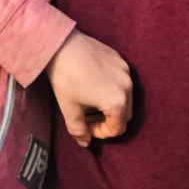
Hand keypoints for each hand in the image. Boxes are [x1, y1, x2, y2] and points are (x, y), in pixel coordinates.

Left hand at [44, 32, 132, 146]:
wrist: (61, 45)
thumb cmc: (65, 78)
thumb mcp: (69, 109)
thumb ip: (79, 131)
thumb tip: (85, 142)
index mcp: (117, 103)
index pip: (117, 129)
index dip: (101, 133)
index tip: (86, 127)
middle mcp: (127, 87)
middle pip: (125, 114)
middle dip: (108, 120)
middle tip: (88, 117)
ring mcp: (125, 71)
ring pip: (124, 97)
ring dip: (110, 104)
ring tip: (89, 101)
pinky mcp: (119, 59)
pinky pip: (120, 80)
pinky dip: (111, 88)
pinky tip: (92, 84)